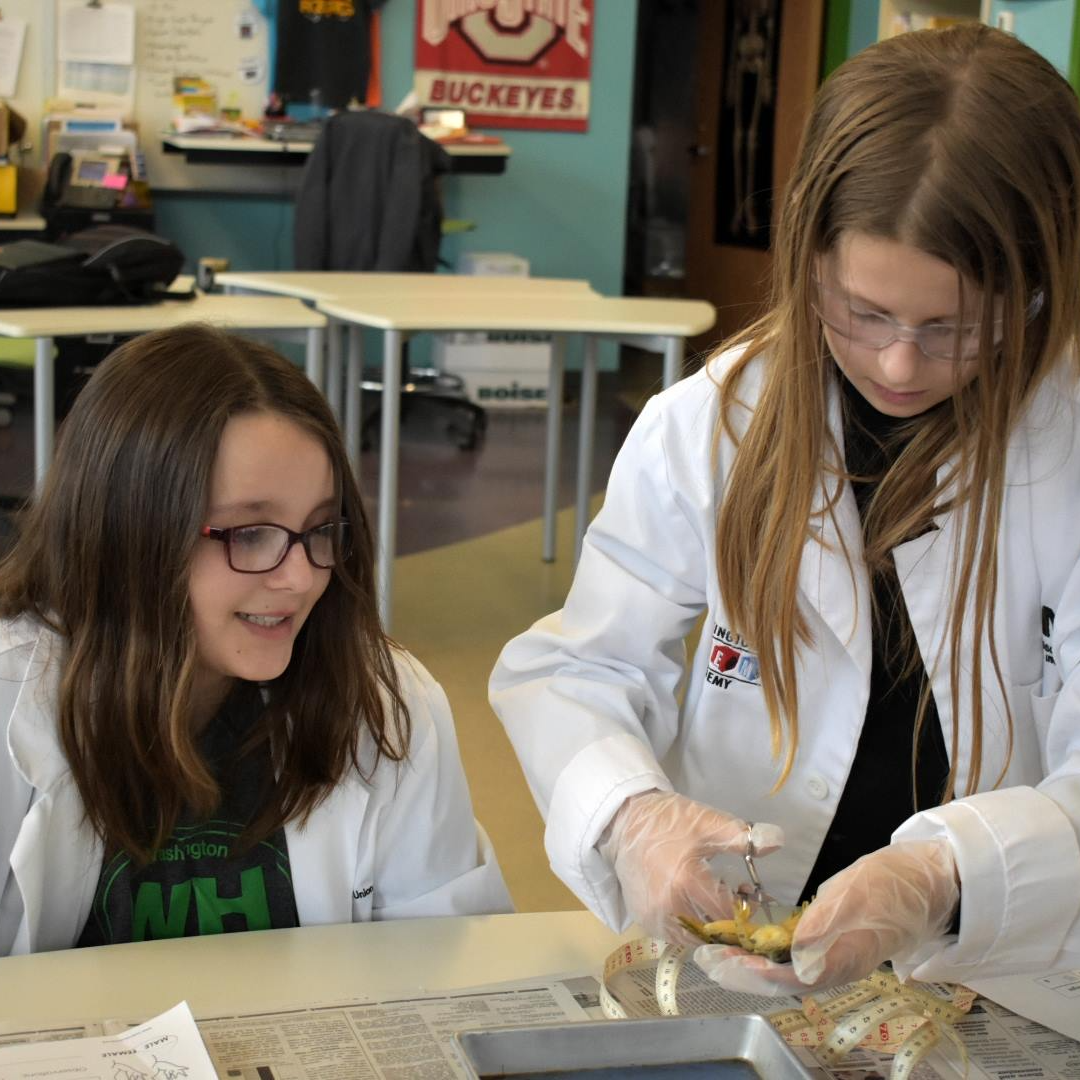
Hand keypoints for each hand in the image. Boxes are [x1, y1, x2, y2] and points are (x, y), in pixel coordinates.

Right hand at [601, 790, 782, 944]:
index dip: (746, 907)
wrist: (624, 822)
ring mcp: (655, 918)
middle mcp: (670, 907)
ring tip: (712, 899)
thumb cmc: (668, 821)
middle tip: (735, 895)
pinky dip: (691, 926)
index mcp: (687, 882)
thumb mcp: (708, 822)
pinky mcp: (645, 922)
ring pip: (697, 938)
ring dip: (711, 925)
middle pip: (715, 930)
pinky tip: (692, 904)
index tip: (750, 893)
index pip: (729, 913)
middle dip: (731, 917)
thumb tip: (777, 841)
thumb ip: (744, 837)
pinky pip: (677, 936)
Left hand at [694, 839, 959, 994]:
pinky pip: (793, 962)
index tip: (731, 960)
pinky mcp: (830, 949)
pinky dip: (766, 956)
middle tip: (711, 960)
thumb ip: (826, 927)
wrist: (922, 882)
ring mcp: (834, 961)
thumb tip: (798, 958)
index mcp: (846, 960)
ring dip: (750, 967)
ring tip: (719, 954)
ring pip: (785, 974)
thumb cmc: (892, 884)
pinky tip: (747, 946)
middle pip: (784, 982)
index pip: (795, 977)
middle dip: (745, 973)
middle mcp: (837, 968)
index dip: (759, 972)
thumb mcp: (857, 897)